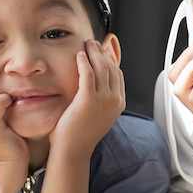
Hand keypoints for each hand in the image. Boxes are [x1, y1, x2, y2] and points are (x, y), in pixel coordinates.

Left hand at [49, 39, 125, 155]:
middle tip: (93, 43)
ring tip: (86, 44)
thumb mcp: (98, 115)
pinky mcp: (88, 99)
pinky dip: (84, 61)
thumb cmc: (80, 134)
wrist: (73, 150)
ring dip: (94, 52)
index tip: (101, 51)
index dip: (110, 59)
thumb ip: (101, 99)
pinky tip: (79, 55)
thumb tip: (96, 83)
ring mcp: (103, 99)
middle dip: (102, 52)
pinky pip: (88, 73)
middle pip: (111, 67)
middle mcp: (114, 100)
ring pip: (101, 67)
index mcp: (118, 104)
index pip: (118, 74)